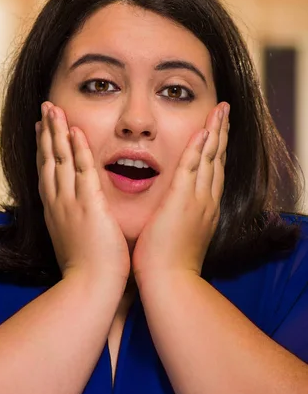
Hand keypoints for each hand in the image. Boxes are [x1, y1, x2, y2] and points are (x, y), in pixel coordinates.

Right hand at [36, 102, 130, 285]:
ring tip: (54, 109)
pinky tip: (75, 131)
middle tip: (45, 109)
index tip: (42, 130)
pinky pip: (82, 170)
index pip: (47, 173)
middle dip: (46, 132)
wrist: (89, 290)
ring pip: (60, 159)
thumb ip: (78, 226)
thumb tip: (82, 221)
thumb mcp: (75, 243)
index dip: (44, 149)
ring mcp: (71, 203)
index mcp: (55, 212)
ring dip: (57, 132)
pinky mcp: (89, 205)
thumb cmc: (87, 272)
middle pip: (48, 159)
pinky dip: (77, 149)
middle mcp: (58, 203)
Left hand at [132, 102, 228, 282]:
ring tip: (220, 112)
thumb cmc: (168, 264)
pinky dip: (198, 148)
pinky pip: (192, 167)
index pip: (211, 171)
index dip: (216, 149)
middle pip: (216, 160)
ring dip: (215, 132)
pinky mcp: (182, 200)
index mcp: (204, 208)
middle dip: (221, 134)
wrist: (170, 282)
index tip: (217, 132)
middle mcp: (206, 201)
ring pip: (208, 158)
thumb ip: (178, 218)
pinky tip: (203, 131)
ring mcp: (197, 200)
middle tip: (224, 112)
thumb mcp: (178, 235)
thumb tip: (172, 211)